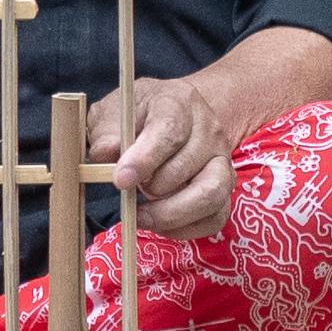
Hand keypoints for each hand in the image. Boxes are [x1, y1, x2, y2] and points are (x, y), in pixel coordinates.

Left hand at [88, 75, 240, 239]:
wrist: (169, 116)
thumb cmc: (136, 116)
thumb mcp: (112, 114)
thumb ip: (106, 133)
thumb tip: (106, 153)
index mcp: (179, 102)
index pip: (170, 130)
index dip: (145, 158)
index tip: (121, 180)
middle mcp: (209, 130)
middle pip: (189, 165)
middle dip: (154, 188)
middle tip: (128, 193)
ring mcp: (222, 159)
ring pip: (211, 194)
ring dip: (172, 213)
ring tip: (143, 215)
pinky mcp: (225, 188)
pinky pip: (215, 217)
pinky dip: (185, 228)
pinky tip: (159, 223)